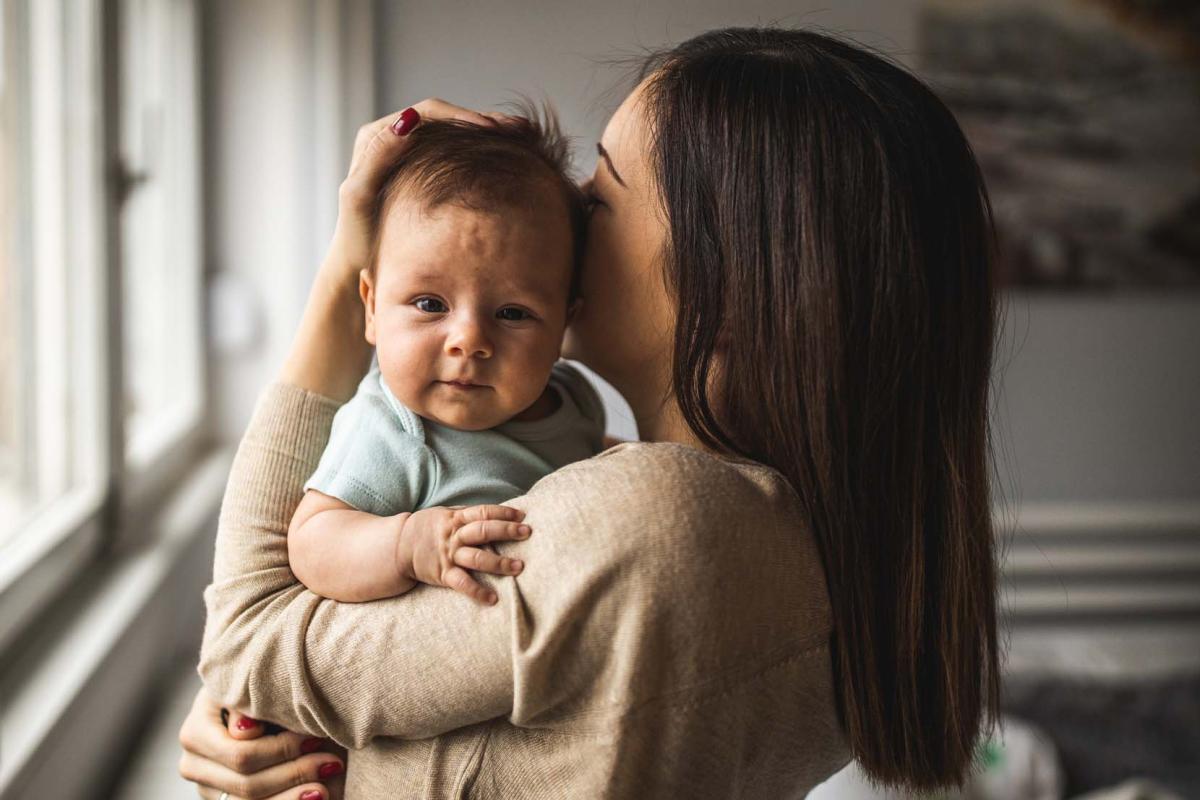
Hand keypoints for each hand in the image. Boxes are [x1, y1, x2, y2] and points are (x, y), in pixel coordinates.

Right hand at [178, 685, 347, 799]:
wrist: (256, 703)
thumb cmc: (263, 690)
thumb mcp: (256, 687)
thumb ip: (250, 704)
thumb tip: (247, 730)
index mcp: (195, 730)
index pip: (241, 754)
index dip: (283, 749)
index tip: (318, 738)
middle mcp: (193, 763)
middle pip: (246, 783)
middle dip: (294, 773)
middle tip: (332, 763)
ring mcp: (207, 787)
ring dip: (292, 796)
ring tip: (325, 788)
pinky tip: (314, 796)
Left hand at [321, 99, 521, 289]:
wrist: (359, 263)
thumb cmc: (358, 236)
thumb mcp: (361, 195)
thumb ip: (379, 155)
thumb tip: (408, 119)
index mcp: (377, 134)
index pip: (427, 114)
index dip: (463, 117)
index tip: (493, 129)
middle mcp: (394, 136)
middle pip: (447, 118)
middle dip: (484, 120)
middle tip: (520, 127)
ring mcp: (411, 153)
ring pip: (456, 133)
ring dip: (490, 130)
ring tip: (525, 133)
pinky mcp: (425, 170)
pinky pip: (458, 151)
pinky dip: (485, 148)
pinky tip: (512, 151)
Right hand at [396, 504, 530, 604]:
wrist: (398, 546)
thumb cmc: (429, 528)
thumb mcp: (446, 514)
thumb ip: (469, 515)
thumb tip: (499, 514)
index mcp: (456, 518)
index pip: (484, 512)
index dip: (504, 512)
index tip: (523, 515)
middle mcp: (454, 536)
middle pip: (483, 531)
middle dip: (507, 531)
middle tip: (527, 533)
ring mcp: (449, 555)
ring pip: (477, 558)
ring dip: (499, 563)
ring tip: (519, 567)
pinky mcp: (443, 574)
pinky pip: (462, 583)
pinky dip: (477, 592)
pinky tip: (493, 599)